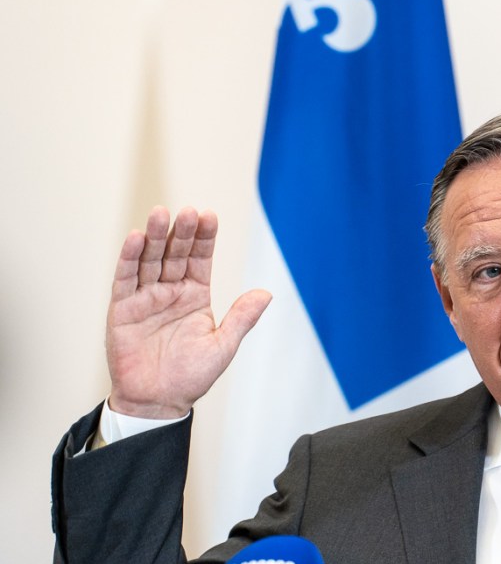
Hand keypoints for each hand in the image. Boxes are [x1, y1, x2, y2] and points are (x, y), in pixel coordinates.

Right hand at [106, 206, 271, 417]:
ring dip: (153, 237)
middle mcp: (170, 291)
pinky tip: (134, 238)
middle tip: (187, 211)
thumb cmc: (190, 377)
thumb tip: (266, 294)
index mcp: (195, 296)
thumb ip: (241, 318)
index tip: (210, 215)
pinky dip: (128, 258)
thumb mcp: (223, 346)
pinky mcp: (122, 309)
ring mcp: (145, 298)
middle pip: (175, 253)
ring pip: (149, 260)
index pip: (200, 259)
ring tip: (160, 214)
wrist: (158, 402)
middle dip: (182, 232)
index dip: (205, 238)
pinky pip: (125, 279)